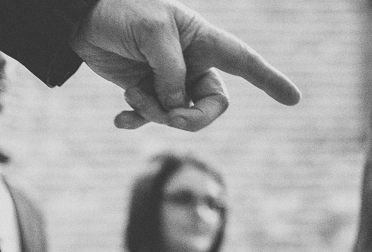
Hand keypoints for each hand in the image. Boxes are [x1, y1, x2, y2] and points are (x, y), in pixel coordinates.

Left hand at [72, 0, 300, 130]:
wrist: (78, 18)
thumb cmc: (120, 12)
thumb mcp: (152, 35)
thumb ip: (172, 74)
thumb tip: (177, 107)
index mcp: (202, 40)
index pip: (245, 62)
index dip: (270, 81)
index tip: (293, 99)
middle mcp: (191, 63)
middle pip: (213, 105)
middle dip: (193, 117)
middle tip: (171, 117)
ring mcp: (169, 80)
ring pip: (180, 115)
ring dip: (156, 112)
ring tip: (133, 95)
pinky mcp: (145, 92)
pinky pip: (152, 118)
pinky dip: (137, 120)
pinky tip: (120, 120)